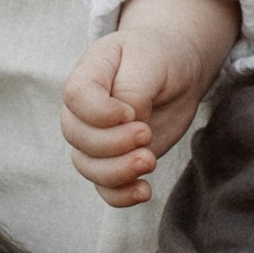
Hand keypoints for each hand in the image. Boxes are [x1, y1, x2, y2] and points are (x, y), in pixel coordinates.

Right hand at [60, 0, 229, 205]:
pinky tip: (145, 191)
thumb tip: (128, 124)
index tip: (131, 113)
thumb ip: (133, 90)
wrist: (177, 69)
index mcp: (88, 74)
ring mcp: (96, 137)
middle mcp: (83, 110)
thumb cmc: (161, 57)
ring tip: (150, 161)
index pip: (75, 97)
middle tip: (146, 135)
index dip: (99, 113)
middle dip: (112, 144)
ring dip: (117, 172)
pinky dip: (122, 195)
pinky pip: (105, 188)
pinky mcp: (115, 160)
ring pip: (88, 166)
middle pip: (78, 136)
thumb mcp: (150, 60)